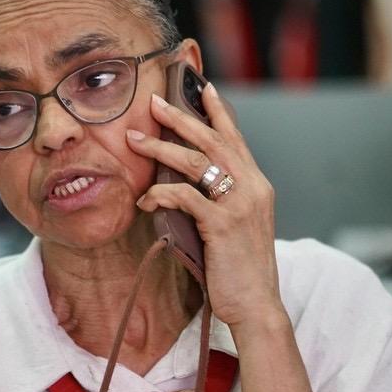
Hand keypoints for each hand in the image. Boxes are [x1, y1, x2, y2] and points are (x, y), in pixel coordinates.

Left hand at [126, 84, 282, 327]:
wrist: (256, 305)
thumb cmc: (239, 269)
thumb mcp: (236, 226)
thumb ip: (221, 201)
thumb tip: (187, 184)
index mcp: (257, 185)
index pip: (236, 138)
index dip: (218, 111)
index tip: (202, 86)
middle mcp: (253, 188)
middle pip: (212, 140)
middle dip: (180, 117)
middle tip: (153, 102)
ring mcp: (240, 204)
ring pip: (195, 162)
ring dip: (161, 148)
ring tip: (135, 141)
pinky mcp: (223, 224)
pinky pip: (184, 196)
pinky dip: (160, 193)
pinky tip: (145, 201)